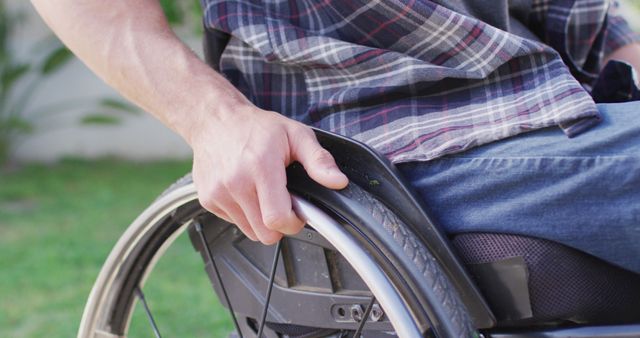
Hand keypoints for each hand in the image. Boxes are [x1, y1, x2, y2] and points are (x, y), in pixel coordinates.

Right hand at [189, 102, 348, 243]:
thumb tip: (338, 181)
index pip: (278, 219)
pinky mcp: (207, 199)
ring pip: (250, 232)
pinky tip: (246, 192)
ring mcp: (218, 193)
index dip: (294, 223)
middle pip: (265, 234)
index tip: (298, 212)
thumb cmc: (257, 127)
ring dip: (262, 220)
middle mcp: (235, 182)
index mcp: (260, 167)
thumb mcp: (296, 135)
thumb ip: (319, 160)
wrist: (216, 120)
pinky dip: (244, 214)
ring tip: (263, 193)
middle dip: (280, 225)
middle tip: (282, 202)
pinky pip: (234, 223)